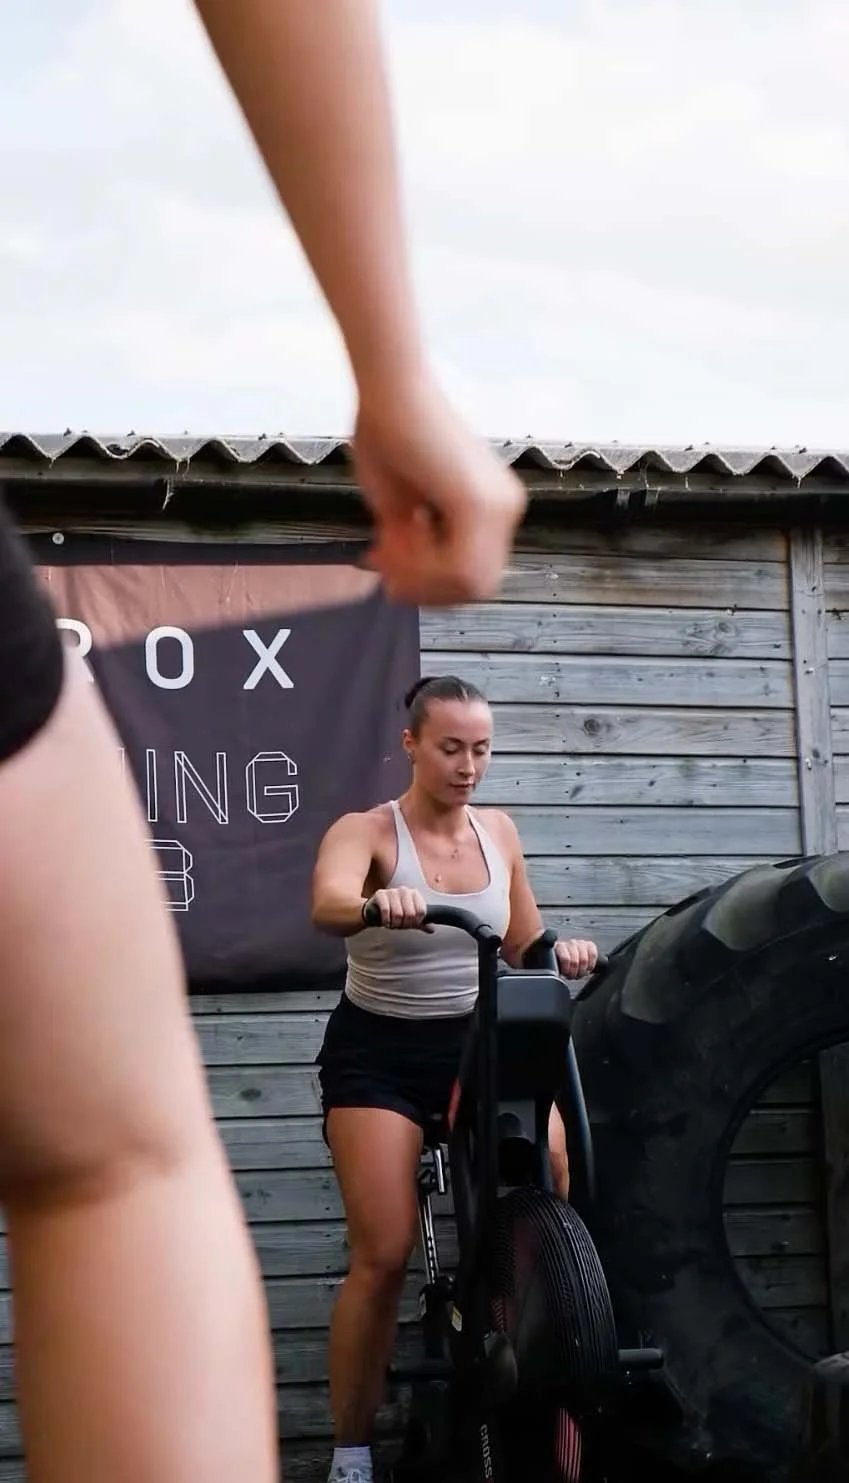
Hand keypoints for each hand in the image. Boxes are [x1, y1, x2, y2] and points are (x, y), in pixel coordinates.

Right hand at [353, 373, 526, 605]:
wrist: (389, 390)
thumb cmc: (390, 431)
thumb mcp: (399, 507)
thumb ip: (410, 546)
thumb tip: (404, 580)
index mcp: (492, 508)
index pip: (471, 577)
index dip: (428, 585)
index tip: (390, 571)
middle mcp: (505, 508)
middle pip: (474, 588)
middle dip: (425, 587)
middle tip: (386, 566)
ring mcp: (498, 506)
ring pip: (468, 584)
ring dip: (421, 577)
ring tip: (388, 545)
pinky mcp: (480, 504)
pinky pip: (458, 567)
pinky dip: (423, 565)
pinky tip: (398, 536)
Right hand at [364, 886, 431, 930]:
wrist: (374, 911)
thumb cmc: (394, 914)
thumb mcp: (409, 919)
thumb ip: (421, 923)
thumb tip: (432, 929)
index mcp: (414, 894)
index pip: (421, 911)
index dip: (416, 922)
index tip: (410, 925)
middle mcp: (404, 890)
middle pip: (410, 914)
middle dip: (404, 924)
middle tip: (399, 926)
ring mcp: (392, 891)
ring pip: (398, 913)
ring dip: (394, 924)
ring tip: (392, 924)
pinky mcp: (380, 894)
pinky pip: (386, 910)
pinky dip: (386, 920)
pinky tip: (385, 922)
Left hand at [554, 938, 597, 979]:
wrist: (572, 961)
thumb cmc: (563, 964)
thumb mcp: (556, 966)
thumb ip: (555, 967)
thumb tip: (557, 972)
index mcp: (560, 947)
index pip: (565, 959)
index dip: (567, 970)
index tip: (566, 974)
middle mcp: (570, 943)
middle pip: (575, 962)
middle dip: (574, 973)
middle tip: (573, 976)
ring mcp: (581, 943)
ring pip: (584, 960)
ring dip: (583, 971)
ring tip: (579, 973)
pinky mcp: (590, 945)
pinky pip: (593, 955)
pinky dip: (591, 965)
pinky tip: (587, 968)